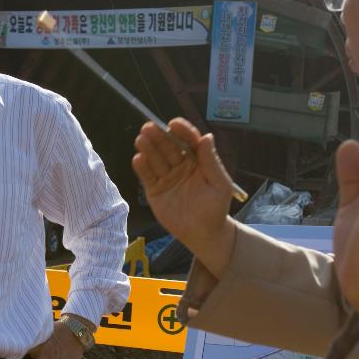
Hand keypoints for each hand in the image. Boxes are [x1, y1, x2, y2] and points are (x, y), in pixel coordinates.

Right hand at [131, 118, 235, 275]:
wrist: (203, 234)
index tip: (174, 124)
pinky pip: (147, 176)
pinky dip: (142, 167)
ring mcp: (166, 177)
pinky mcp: (155, 190)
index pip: (188, 141)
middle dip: (159, 137)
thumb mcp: (220, 184)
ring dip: (148, 148)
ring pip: (155, 159)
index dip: (182, 131)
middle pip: (168, 147)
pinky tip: (138, 158)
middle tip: (149, 127)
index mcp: (197, 161)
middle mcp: (180, 166)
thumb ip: (211, 161)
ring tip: (141, 139)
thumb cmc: (215, 208)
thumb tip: (207, 136)